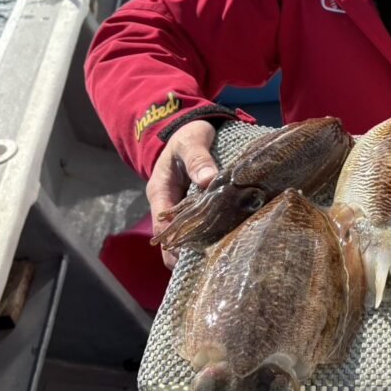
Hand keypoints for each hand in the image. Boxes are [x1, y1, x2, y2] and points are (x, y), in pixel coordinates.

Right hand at [147, 120, 217, 268]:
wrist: (194, 129)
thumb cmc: (188, 135)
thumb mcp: (190, 142)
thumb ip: (197, 159)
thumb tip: (208, 179)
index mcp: (161, 192)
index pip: (163, 229)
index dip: (176, 247)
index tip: (197, 256)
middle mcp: (169, 205)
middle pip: (175, 240)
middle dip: (191, 253)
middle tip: (216, 261)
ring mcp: (183, 207)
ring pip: (190, 236)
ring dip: (204, 245)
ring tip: (225, 255)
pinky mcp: (199, 207)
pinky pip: (204, 226)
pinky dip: (213, 234)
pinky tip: (230, 240)